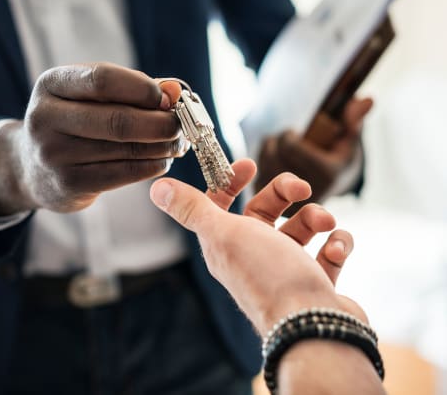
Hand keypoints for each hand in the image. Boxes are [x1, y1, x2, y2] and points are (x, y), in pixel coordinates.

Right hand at [0, 63, 184, 214]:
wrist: (32, 167)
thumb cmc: (75, 122)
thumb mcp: (91, 96)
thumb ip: (133, 88)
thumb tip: (174, 90)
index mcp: (52, 84)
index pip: (103, 79)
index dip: (143, 89)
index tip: (169, 99)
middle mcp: (46, 118)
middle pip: (118, 120)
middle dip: (160, 123)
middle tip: (181, 126)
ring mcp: (54, 154)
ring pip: (125, 149)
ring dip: (162, 146)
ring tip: (177, 143)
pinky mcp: (69, 184)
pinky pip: (123, 173)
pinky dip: (152, 166)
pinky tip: (162, 160)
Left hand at [150, 159, 365, 335]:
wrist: (312, 327)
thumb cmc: (267, 275)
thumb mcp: (223, 233)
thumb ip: (192, 209)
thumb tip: (157, 188)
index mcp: (226, 243)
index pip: (221, 205)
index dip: (230, 182)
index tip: (249, 166)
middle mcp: (253, 255)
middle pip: (265, 210)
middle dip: (284, 192)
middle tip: (302, 189)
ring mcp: (286, 270)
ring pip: (300, 228)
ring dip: (315, 217)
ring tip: (325, 224)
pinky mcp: (314, 282)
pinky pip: (327, 252)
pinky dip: (336, 244)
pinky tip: (337, 248)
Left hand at [255, 97, 372, 207]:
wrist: (328, 193)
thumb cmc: (338, 159)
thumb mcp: (349, 140)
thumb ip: (354, 120)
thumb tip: (367, 99)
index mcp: (326, 175)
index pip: (289, 145)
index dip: (288, 135)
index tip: (294, 133)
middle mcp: (306, 192)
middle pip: (274, 152)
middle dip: (278, 141)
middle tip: (287, 141)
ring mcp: (286, 202)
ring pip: (262, 162)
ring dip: (268, 150)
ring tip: (281, 151)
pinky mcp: (270, 207)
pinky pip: (255, 174)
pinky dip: (260, 164)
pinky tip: (272, 163)